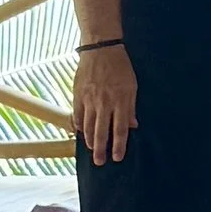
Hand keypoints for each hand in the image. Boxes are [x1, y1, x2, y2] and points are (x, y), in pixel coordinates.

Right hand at [72, 38, 136, 164]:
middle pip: (101, 132)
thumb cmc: (120, 67)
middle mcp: (104, 103)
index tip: (117, 157)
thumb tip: (133, 126)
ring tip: (91, 149)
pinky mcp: (78, 95)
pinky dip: (79, 125)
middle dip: (101, 149)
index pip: (120, 129)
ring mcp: (89, 100)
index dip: (119, 145)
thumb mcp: (132, 86)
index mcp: (120, 101)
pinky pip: (77, 115)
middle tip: (100, 162)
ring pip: (88, 126)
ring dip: (89, 140)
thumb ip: (131, 107)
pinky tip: (80, 132)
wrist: (100, 49)